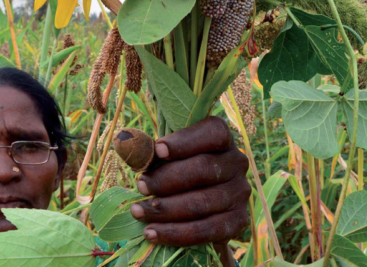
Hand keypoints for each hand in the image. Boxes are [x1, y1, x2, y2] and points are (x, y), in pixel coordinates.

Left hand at [129, 116, 249, 249]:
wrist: (203, 204)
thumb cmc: (180, 169)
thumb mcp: (168, 154)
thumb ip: (151, 150)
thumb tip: (127, 145)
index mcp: (223, 138)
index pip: (212, 133)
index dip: (185, 142)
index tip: (158, 151)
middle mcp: (237, 162)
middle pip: (203, 169)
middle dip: (167, 179)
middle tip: (141, 185)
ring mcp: (240, 192)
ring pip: (202, 203)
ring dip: (166, 209)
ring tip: (138, 211)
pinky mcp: (238, 221)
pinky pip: (207, 230)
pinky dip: (176, 233)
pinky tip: (151, 232)